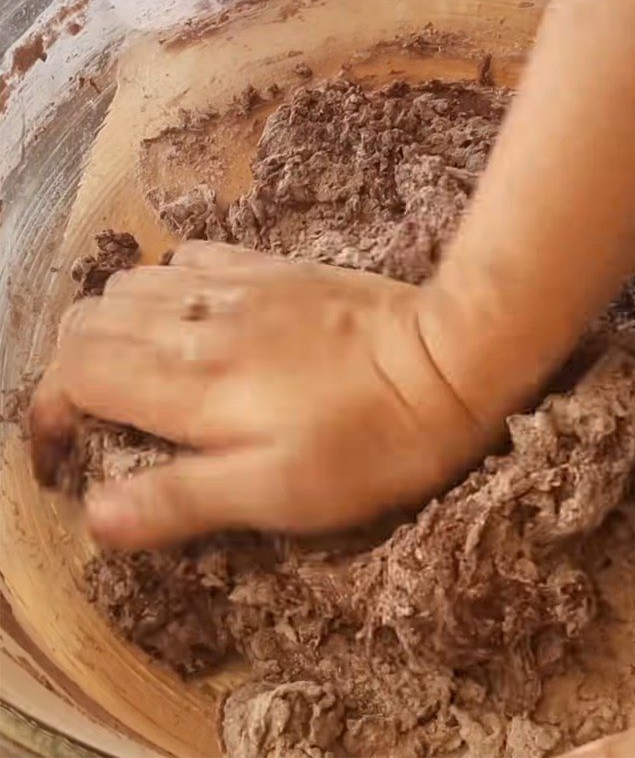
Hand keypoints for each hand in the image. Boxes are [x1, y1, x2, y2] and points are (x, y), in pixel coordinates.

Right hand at [29, 242, 490, 548]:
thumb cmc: (369, 442)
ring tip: (143, 367)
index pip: (75, 372)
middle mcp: (198, 320)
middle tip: (100, 411)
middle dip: (73, 367)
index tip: (63, 447)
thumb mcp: (279, 493)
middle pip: (89, 320)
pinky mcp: (274, 267)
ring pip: (133, 283)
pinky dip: (169, 286)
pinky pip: (191, 257)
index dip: (50, 409)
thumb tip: (96, 513)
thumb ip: (181, 498)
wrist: (447, 362)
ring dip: (116, 325)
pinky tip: (197, 317)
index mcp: (191, 384)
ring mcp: (237, 284)